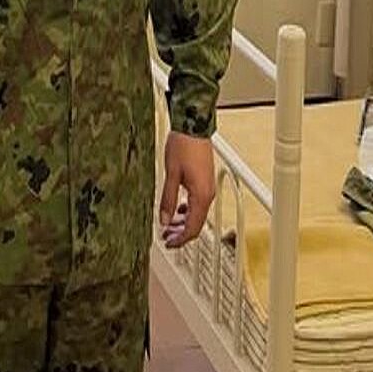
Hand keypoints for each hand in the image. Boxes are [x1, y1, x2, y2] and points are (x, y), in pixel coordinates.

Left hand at [160, 131, 215, 248]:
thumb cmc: (183, 146)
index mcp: (201, 196)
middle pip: (197, 223)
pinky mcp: (205, 182)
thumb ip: (167, 200)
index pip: (193, 228)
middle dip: (181, 233)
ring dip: (183, 222)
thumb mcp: (171, 175)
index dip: (180, 239)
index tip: (168, 243)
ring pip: (197, 214)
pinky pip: (197, 203)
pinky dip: (187, 210)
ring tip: (168, 225)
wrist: (193, 128)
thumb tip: (164, 219)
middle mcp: (208, 194)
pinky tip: (176, 209)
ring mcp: (208, 188)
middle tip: (165, 237)